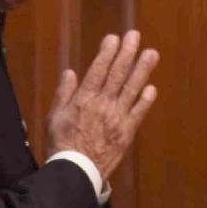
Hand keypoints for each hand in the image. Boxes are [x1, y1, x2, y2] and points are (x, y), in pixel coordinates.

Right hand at [47, 31, 159, 183]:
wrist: (76, 171)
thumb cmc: (61, 144)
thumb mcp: (54, 116)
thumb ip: (64, 93)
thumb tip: (71, 72)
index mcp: (84, 99)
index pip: (98, 70)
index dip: (107, 52)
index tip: (114, 38)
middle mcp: (102, 105)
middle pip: (117, 74)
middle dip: (127, 53)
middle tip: (135, 36)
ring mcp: (116, 118)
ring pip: (132, 89)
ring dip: (142, 70)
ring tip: (151, 54)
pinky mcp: (126, 133)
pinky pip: (139, 113)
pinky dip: (146, 100)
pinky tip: (152, 87)